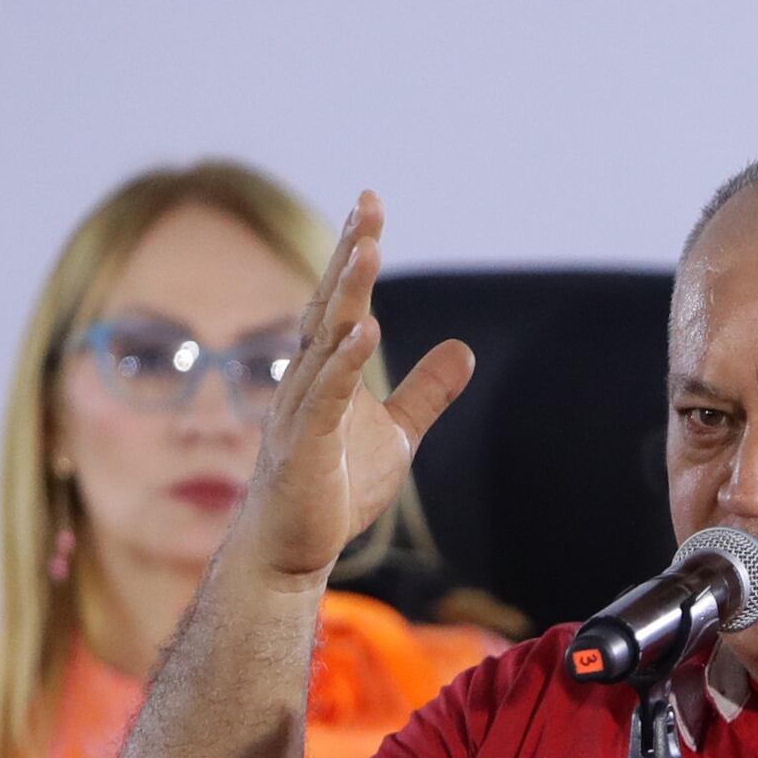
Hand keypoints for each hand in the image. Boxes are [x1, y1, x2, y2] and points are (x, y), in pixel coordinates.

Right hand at [238, 192, 474, 584]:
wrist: (292, 550)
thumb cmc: (336, 488)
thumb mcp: (398, 433)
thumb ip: (427, 390)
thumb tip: (465, 349)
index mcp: (325, 370)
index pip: (340, 300)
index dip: (353, 253)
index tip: (369, 207)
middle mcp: (306, 379)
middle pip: (329, 304)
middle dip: (349, 254)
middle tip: (367, 206)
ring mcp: (300, 410)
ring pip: (324, 340)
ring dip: (347, 294)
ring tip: (368, 250)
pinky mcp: (304, 446)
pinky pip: (325, 396)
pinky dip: (344, 361)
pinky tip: (366, 330)